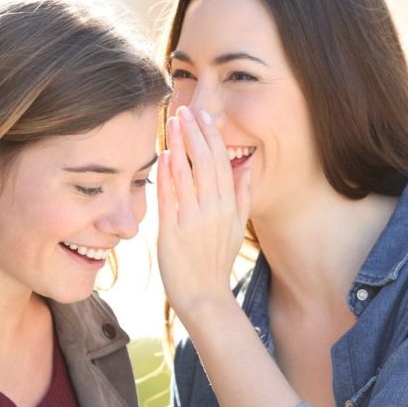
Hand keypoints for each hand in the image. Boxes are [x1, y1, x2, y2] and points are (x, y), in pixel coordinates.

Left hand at [157, 106, 250, 322]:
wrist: (204, 296)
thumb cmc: (216, 262)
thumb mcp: (236, 228)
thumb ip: (242, 197)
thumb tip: (245, 169)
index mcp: (229, 206)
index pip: (221, 162)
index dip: (212, 137)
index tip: (204, 117)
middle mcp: (214, 210)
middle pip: (205, 162)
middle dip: (195, 133)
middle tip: (184, 110)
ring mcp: (193, 221)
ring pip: (187, 174)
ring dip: (179, 145)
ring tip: (172, 123)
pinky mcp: (172, 233)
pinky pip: (169, 198)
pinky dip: (166, 175)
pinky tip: (162, 156)